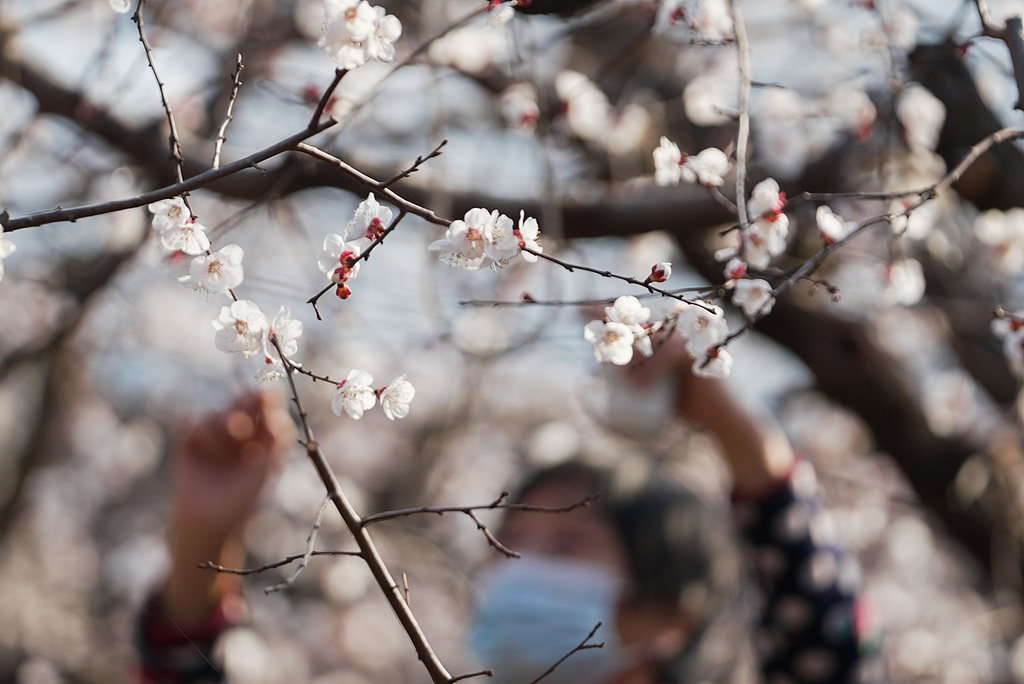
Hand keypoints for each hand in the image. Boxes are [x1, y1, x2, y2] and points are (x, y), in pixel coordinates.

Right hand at [172, 390, 294, 541]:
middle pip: (240, 403)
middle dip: (244, 405)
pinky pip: (192, 421)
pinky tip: (204, 451)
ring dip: (221, 426)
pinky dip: (200, 433)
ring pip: (217, 414)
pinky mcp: (188, 442)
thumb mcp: (266, 467)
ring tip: (222, 451)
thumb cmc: (243, 498)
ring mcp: (212, 437)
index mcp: (260, 436)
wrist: (210, 522)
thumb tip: (278, 408)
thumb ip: (275, 437)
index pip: (264, 409)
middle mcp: (237, 433)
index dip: (266, 399)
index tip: (266, 395)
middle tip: (246, 415)